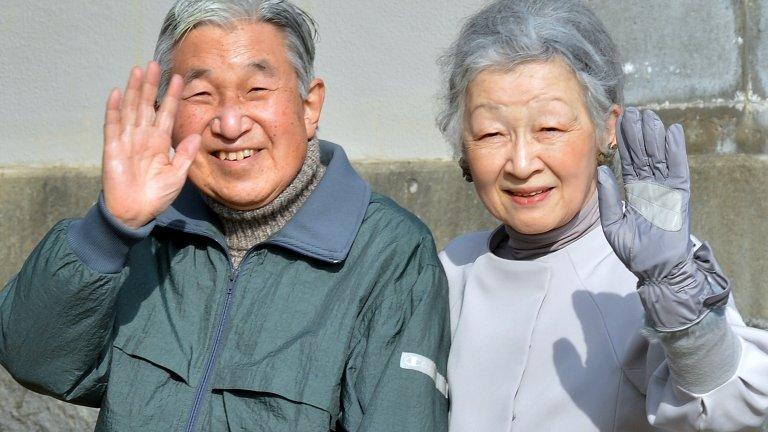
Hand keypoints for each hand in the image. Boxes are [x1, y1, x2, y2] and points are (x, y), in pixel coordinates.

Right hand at [102, 62, 200, 227]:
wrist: (135, 212)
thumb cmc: (156, 195)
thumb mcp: (177, 175)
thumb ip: (184, 155)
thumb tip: (195, 135)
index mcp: (160, 142)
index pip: (167, 113)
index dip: (173, 96)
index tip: (180, 78)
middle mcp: (143, 137)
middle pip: (147, 105)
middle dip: (151, 85)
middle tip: (155, 64)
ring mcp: (127, 140)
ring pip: (131, 109)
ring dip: (134, 90)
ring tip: (138, 70)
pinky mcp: (113, 147)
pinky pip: (112, 125)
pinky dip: (114, 109)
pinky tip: (117, 93)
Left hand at [597, 108, 710, 330]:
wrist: (655, 270)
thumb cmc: (634, 251)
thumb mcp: (612, 224)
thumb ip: (608, 198)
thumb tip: (602, 171)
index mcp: (635, 192)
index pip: (630, 162)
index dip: (626, 143)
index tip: (620, 124)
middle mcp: (652, 187)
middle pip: (645, 155)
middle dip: (639, 133)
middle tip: (632, 111)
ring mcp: (667, 190)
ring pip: (661, 157)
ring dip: (655, 136)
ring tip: (649, 115)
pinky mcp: (680, 196)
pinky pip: (679, 169)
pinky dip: (676, 151)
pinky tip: (672, 132)